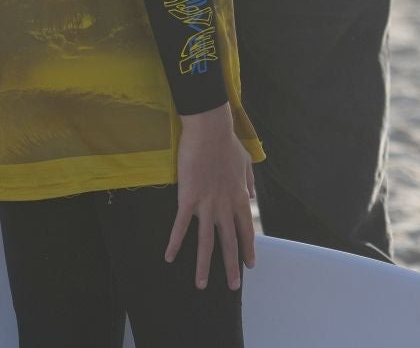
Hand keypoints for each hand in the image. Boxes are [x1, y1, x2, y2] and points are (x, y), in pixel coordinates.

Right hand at [166, 103, 255, 290]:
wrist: (209, 130)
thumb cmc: (227, 144)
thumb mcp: (246, 162)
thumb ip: (248, 183)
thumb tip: (249, 197)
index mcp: (239, 198)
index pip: (246, 230)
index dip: (248, 249)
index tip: (249, 266)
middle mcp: (225, 205)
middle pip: (229, 242)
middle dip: (231, 267)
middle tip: (232, 287)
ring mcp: (207, 204)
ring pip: (206, 242)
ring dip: (204, 265)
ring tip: (201, 285)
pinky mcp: (188, 199)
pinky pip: (181, 226)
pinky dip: (175, 243)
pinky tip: (169, 257)